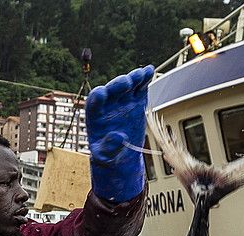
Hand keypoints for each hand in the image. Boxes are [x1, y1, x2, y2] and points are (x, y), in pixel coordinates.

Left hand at [86, 65, 153, 203]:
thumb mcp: (105, 156)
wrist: (122, 155)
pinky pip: (140, 87)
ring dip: (133, 78)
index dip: (97, 97)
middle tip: (125, 82)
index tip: (101, 92)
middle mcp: (108, 106)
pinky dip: (144, 79)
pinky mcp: (136, 101)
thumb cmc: (109, 156)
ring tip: (140, 74)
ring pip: (127, 86)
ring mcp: (123, 102)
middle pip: (111, 90)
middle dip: (117, 85)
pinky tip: (149, 71)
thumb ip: (109, 147)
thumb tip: (118, 136)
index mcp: (95, 117)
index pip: (93, 103)